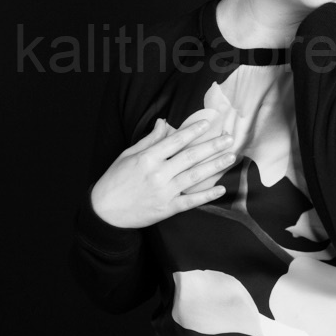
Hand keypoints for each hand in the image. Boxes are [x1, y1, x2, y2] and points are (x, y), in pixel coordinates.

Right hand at [90, 117, 235, 228]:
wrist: (105, 212)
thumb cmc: (115, 180)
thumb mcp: (128, 155)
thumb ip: (149, 140)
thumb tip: (164, 122)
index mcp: (147, 158)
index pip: (176, 141)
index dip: (193, 131)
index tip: (209, 123)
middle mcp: (158, 173)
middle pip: (190, 156)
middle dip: (212, 146)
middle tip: (230, 139)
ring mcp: (164, 192)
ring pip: (195, 176)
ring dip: (215, 166)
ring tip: (231, 157)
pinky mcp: (167, 208)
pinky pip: (191, 201)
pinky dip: (207, 195)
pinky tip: (221, 189)